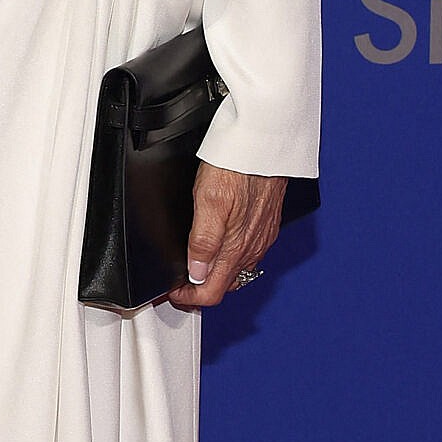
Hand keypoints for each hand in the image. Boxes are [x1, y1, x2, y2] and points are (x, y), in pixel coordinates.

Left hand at [165, 164, 287, 309]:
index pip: (211, 292)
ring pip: (238, 270)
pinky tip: (222, 246)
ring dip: (216, 275)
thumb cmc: (237, 165)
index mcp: (235, 247)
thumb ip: (203, 241)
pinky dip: (231, 258)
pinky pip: (250, 253)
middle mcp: (252, 248)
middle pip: (225, 285)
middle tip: (180, 284)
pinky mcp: (268, 225)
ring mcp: (262, 237)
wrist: (265, 143)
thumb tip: (196, 273)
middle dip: (200, 290)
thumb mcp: (208, 200)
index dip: (189, 298)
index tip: (174, 291)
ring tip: (196, 267)